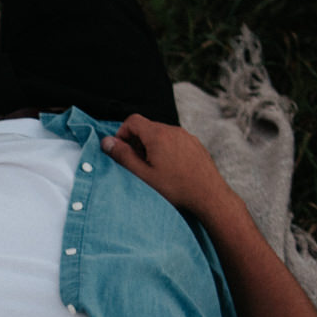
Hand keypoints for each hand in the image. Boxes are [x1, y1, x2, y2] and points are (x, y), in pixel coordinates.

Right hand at [99, 115, 235, 216]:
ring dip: (151, 146)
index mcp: (158, 135)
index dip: (122, 134)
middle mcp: (173, 130)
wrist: (209, 195)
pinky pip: (175, 140)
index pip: (132, 120)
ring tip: (154, 169)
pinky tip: (170, 169)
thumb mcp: (143, 175)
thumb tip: (106, 142)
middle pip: (147, 127)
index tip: (122, 151)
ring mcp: (187, 136)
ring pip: (161, 134)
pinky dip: (166, 149)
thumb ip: (122, 156)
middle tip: (137, 164)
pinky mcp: (195, 144)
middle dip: (136, 142)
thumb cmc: (175, 188)